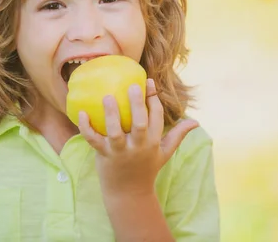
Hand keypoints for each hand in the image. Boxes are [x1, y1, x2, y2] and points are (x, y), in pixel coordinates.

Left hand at [78, 78, 198, 196]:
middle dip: (137, 104)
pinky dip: (86, 127)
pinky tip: (81, 112)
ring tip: (108, 96)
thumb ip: (178, 135)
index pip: (157, 117)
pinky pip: (93, 140)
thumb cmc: (147, 169)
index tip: (148, 82)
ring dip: (112, 114)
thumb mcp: (165, 153)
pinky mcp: (104, 155)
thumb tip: (195, 122)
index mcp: (153, 142)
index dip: (153, 99)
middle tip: (133, 85)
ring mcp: (120, 152)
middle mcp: (138, 146)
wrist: (129, 194)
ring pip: (116, 132)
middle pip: (140, 123)